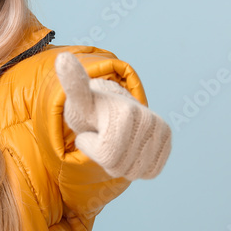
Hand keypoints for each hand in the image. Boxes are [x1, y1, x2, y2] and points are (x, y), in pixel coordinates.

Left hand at [54, 52, 170, 180]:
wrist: (112, 109)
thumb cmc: (91, 108)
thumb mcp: (79, 100)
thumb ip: (72, 84)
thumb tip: (62, 58)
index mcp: (128, 112)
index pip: (107, 154)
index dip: (90, 146)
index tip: (90, 129)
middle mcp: (150, 121)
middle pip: (119, 166)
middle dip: (103, 156)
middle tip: (101, 136)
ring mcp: (162, 132)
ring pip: (134, 172)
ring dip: (118, 163)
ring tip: (114, 139)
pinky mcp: (167, 143)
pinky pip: (148, 172)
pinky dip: (134, 166)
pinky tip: (129, 148)